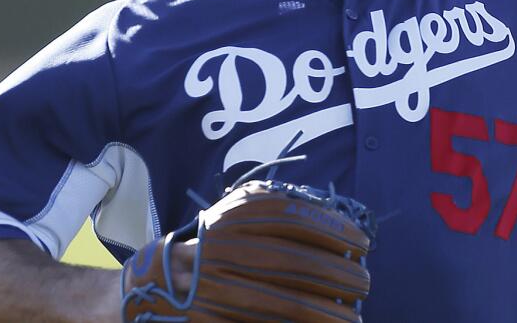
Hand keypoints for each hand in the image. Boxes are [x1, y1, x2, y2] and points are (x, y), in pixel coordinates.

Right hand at [121, 179, 375, 322]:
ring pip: (282, 303)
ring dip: (325, 312)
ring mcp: (213, 291)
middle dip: (337, 274)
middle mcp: (220, 252)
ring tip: (354, 317)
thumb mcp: (229, 215)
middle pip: (292, 263)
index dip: (332, 230)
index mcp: (227, 221)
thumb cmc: (205, 247)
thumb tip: (328, 218)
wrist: (151, 288)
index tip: (361, 242)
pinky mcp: (210, 322)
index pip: (290, 219)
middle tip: (365, 282)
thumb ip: (267, 206)